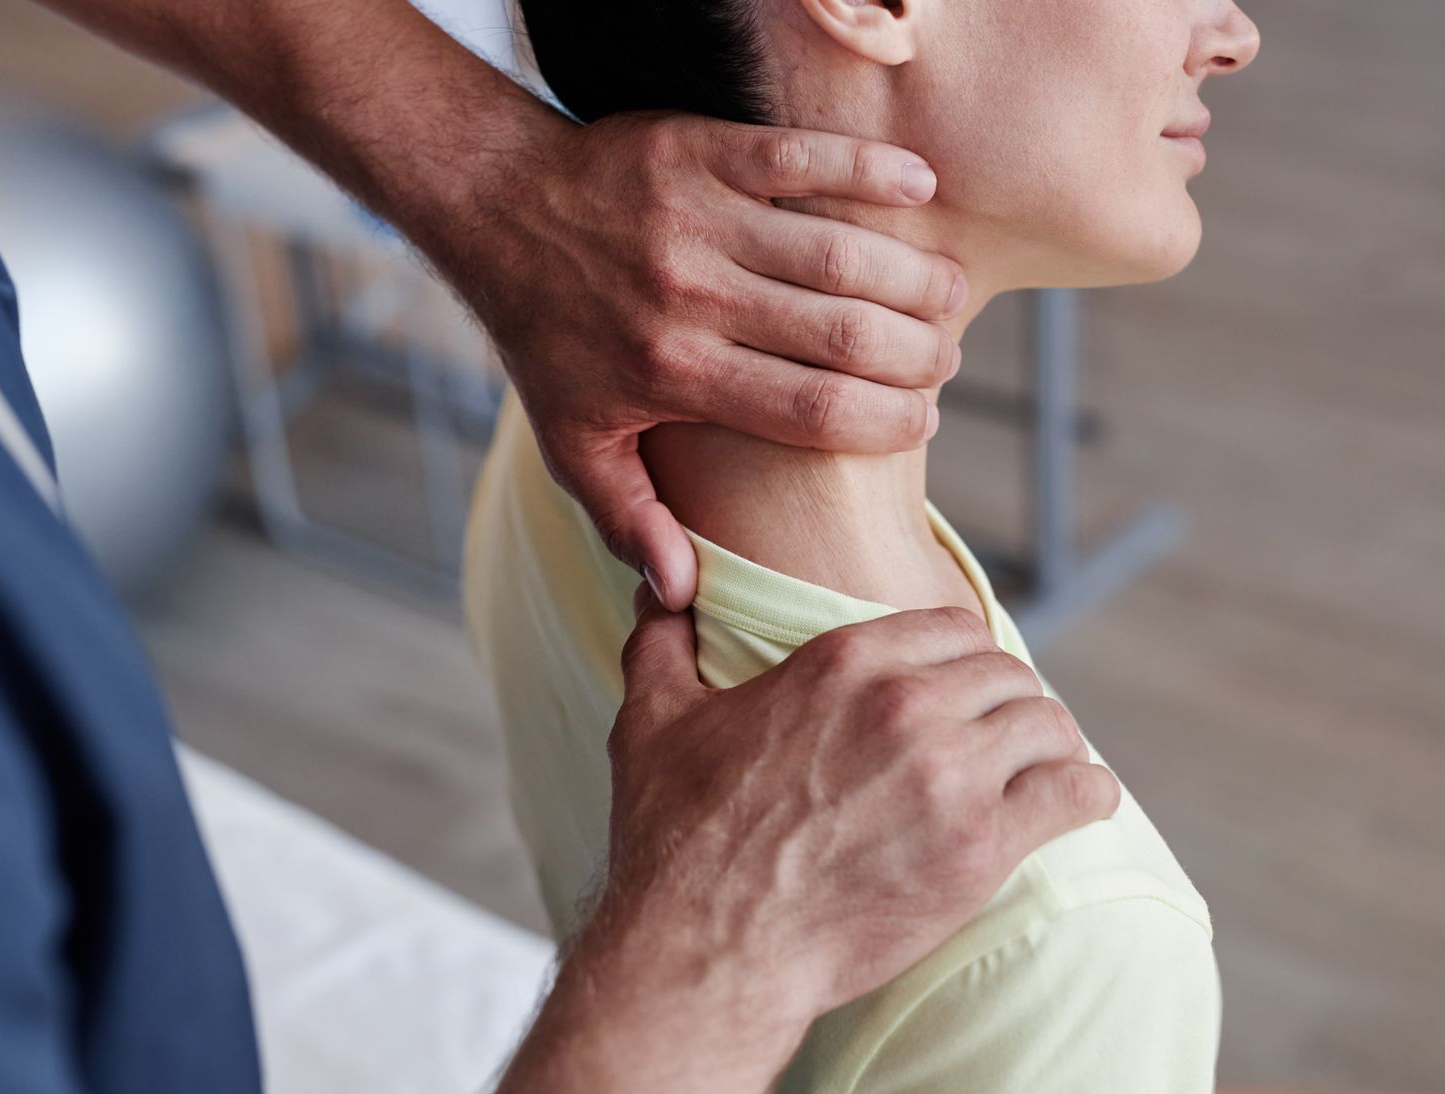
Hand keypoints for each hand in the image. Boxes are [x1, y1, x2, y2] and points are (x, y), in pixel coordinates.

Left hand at [452, 111, 966, 610]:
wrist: (494, 211)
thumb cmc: (545, 339)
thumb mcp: (573, 444)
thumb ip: (629, 520)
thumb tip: (684, 594)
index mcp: (673, 375)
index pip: (812, 410)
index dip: (885, 421)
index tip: (919, 424)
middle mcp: (692, 298)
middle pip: (844, 335)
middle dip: (916, 354)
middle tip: (943, 362)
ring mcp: (699, 219)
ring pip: (840, 251)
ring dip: (913, 274)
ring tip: (949, 296)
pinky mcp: (701, 149)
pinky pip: (804, 156)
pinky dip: (871, 169)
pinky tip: (922, 186)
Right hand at [594, 592, 1119, 1037]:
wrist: (707, 950)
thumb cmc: (674, 840)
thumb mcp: (649, 722)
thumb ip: (660, 643)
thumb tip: (660, 588)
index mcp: (839, 663)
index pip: (949, 625)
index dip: (959, 655)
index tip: (960, 685)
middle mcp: (906, 706)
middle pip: (1006, 672)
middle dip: (1007, 700)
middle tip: (1000, 735)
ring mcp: (950, 777)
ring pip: (1048, 725)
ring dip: (1049, 743)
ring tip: (1042, 766)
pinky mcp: (981, 849)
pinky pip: (1073, 793)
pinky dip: (1085, 793)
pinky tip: (1080, 800)